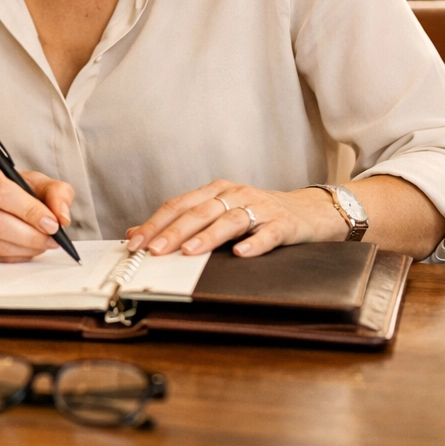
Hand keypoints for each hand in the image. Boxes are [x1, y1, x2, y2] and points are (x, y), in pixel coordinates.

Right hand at [0, 158, 74, 262]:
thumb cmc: (4, 186)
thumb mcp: (31, 179)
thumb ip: (54, 192)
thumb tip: (62, 217)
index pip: (1, 191)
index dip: (30, 210)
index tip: (52, 223)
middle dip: (30, 234)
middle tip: (52, 239)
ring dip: (25, 248)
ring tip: (43, 244)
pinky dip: (15, 255)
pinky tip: (27, 249)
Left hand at [125, 179, 350, 258]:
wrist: (309, 210)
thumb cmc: (258, 213)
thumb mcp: (218, 212)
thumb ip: (181, 221)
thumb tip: (137, 233)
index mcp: (214, 191)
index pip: (177, 205)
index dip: (154, 224)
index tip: (135, 243)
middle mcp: (234, 194)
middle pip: (198, 212)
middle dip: (173, 232)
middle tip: (154, 250)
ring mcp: (259, 207)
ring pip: (229, 220)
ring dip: (207, 237)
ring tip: (188, 252)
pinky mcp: (284, 224)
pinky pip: (267, 233)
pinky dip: (254, 243)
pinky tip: (241, 254)